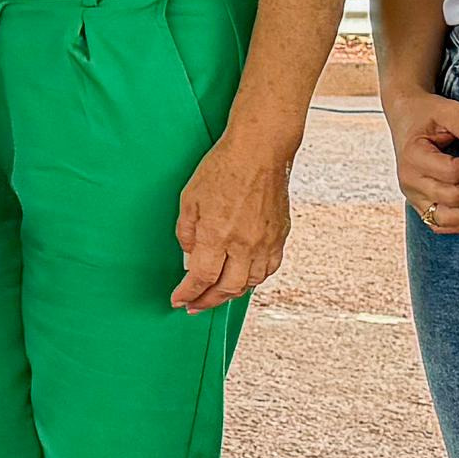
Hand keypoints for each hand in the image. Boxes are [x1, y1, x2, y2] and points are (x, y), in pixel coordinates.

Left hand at [170, 127, 293, 310]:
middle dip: (208, 301)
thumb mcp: (189, 198)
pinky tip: (242, 278)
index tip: (178, 300)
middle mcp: (244, 244)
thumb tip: (188, 256)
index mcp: (217, 234)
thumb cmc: (221, 169)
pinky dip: (254, 279)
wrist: (259, 151)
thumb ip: (186, 232)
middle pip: (227, 288)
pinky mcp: (280, 236)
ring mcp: (265, 241)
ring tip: (216, 294)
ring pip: (250, 283)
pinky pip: (268, 268)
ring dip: (231, 293)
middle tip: (194, 305)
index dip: (188, 294)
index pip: (201, 278)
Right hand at [387, 88, 458, 233]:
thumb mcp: (448, 110)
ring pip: (447, 219)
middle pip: (453, 198)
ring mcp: (412, 196)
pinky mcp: (419, 205)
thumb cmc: (428, 113)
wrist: (405, 116)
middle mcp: (409, 180)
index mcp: (413, 156)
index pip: (453, 172)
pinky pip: (442, 225)